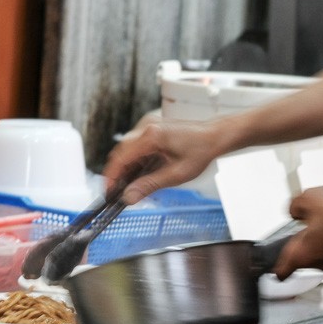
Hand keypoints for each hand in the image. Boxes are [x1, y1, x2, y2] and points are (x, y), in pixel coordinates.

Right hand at [103, 115, 223, 203]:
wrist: (213, 136)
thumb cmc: (200, 151)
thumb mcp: (176, 174)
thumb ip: (150, 185)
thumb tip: (129, 197)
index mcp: (151, 136)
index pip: (121, 157)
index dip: (111, 176)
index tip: (108, 191)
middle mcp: (146, 127)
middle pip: (120, 152)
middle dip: (116, 173)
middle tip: (117, 193)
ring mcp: (147, 126)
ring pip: (126, 149)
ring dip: (125, 167)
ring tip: (128, 186)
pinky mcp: (150, 128)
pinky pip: (134, 145)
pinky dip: (133, 160)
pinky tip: (138, 174)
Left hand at [272, 185, 322, 277]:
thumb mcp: (306, 200)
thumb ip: (294, 207)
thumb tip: (295, 210)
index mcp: (302, 255)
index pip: (283, 271)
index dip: (277, 267)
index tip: (274, 266)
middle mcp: (320, 261)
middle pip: (303, 258)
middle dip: (301, 242)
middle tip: (299, 226)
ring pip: (321, 249)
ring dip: (319, 235)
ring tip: (322, 215)